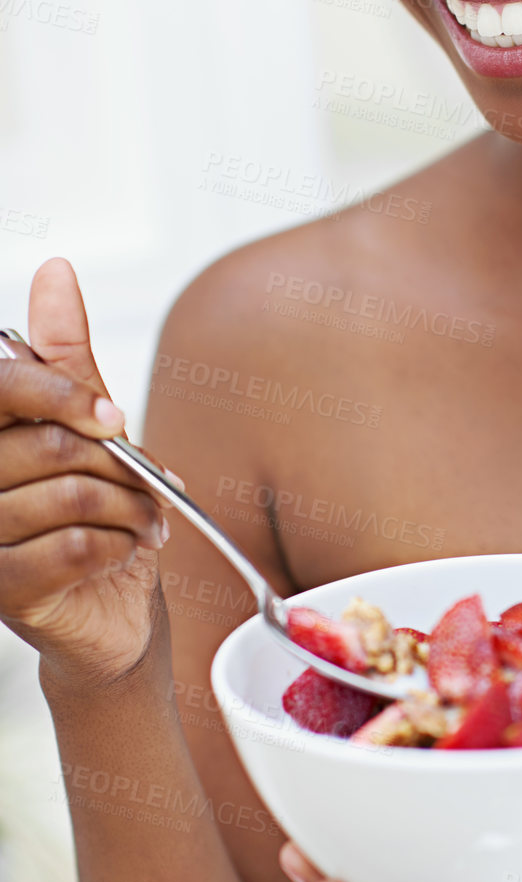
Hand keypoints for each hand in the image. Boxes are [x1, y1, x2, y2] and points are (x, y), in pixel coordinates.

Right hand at [0, 257, 174, 690]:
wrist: (111, 611)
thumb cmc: (94, 514)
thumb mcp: (88, 424)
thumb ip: (64, 356)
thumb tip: (54, 271)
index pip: (3, 387)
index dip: (62, 394)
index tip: (113, 417)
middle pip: (53, 444)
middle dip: (120, 465)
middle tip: (147, 485)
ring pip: (71, 494)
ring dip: (130, 507)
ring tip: (144, 520)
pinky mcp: (1, 591)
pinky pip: (75, 546)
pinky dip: (120, 543)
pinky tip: (127, 548)